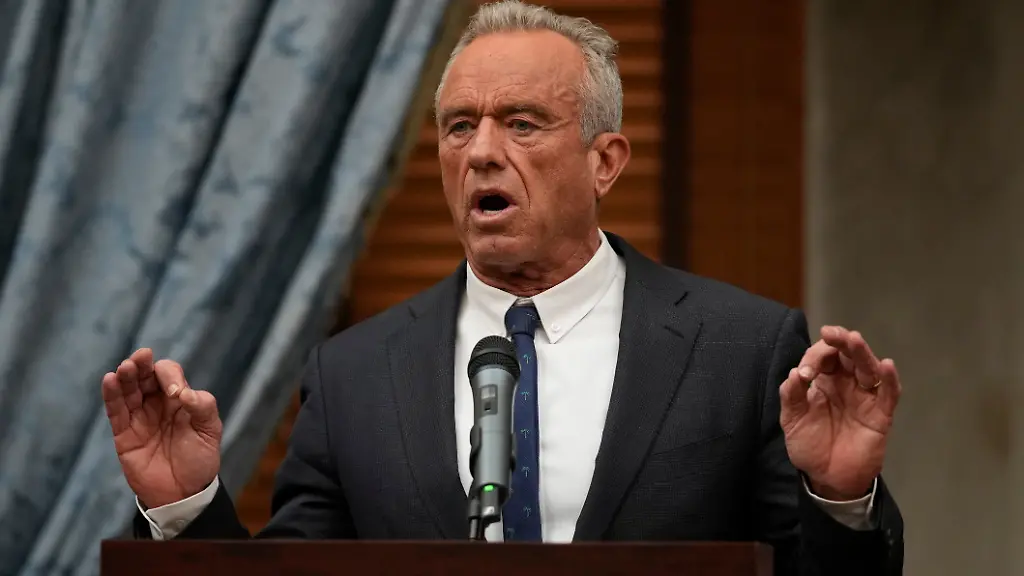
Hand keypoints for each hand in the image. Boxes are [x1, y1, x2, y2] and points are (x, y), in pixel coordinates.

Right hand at [102, 348, 221, 507]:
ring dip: (125, 376)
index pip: (169, 374)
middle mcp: (157, 403)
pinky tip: (110, 380)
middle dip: (142, 365)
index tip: (175, 393)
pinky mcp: (124, 433)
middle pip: (144, 376)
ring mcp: (139, 417)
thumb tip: (184, 393)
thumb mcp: (210, 431)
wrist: (184, 493)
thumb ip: (203, 407)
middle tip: (140, 358)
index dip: (169, 376)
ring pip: (128, 390)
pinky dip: (111, 395)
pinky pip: (115, 411)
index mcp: (179, 399)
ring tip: (125, 368)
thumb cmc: (200, 459)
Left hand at [779, 325, 901, 500]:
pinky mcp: (880, 415)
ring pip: (868, 368)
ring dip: (862, 352)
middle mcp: (846, 384)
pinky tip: (886, 365)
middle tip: (832, 333)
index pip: (824, 357)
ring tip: (854, 339)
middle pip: (848, 355)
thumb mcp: (792, 420)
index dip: (815, 357)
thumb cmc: (810, 445)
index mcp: (824, 382)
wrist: (827, 477)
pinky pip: (889, 394)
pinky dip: (889, 379)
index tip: (805, 373)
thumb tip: (795, 372)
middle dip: (841, 342)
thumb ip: (791, 396)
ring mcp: (865, 398)